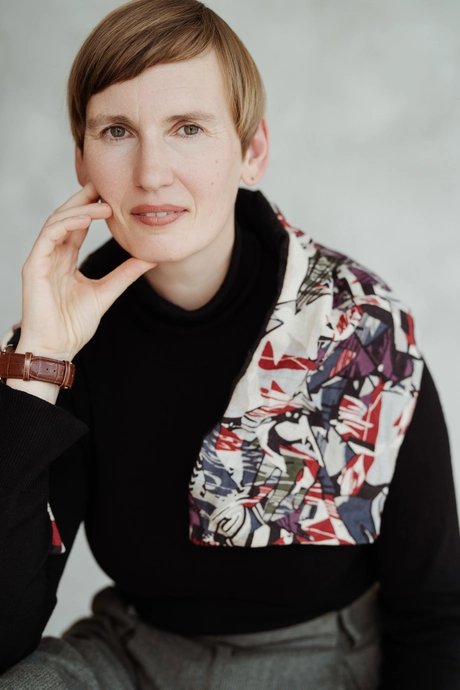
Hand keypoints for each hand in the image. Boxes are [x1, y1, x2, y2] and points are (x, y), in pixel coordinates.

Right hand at [16, 182, 155, 360]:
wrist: (57, 348)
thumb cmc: (74, 325)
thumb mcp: (107, 293)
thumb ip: (125, 273)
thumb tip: (150, 257)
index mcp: (65, 259)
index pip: (78, 225)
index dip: (93, 208)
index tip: (114, 196)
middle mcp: (51, 254)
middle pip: (66, 216)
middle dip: (84, 199)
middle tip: (106, 185)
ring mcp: (41, 259)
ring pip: (57, 221)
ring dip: (80, 210)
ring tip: (104, 204)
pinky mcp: (33, 266)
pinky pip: (48, 236)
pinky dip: (66, 224)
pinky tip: (85, 219)